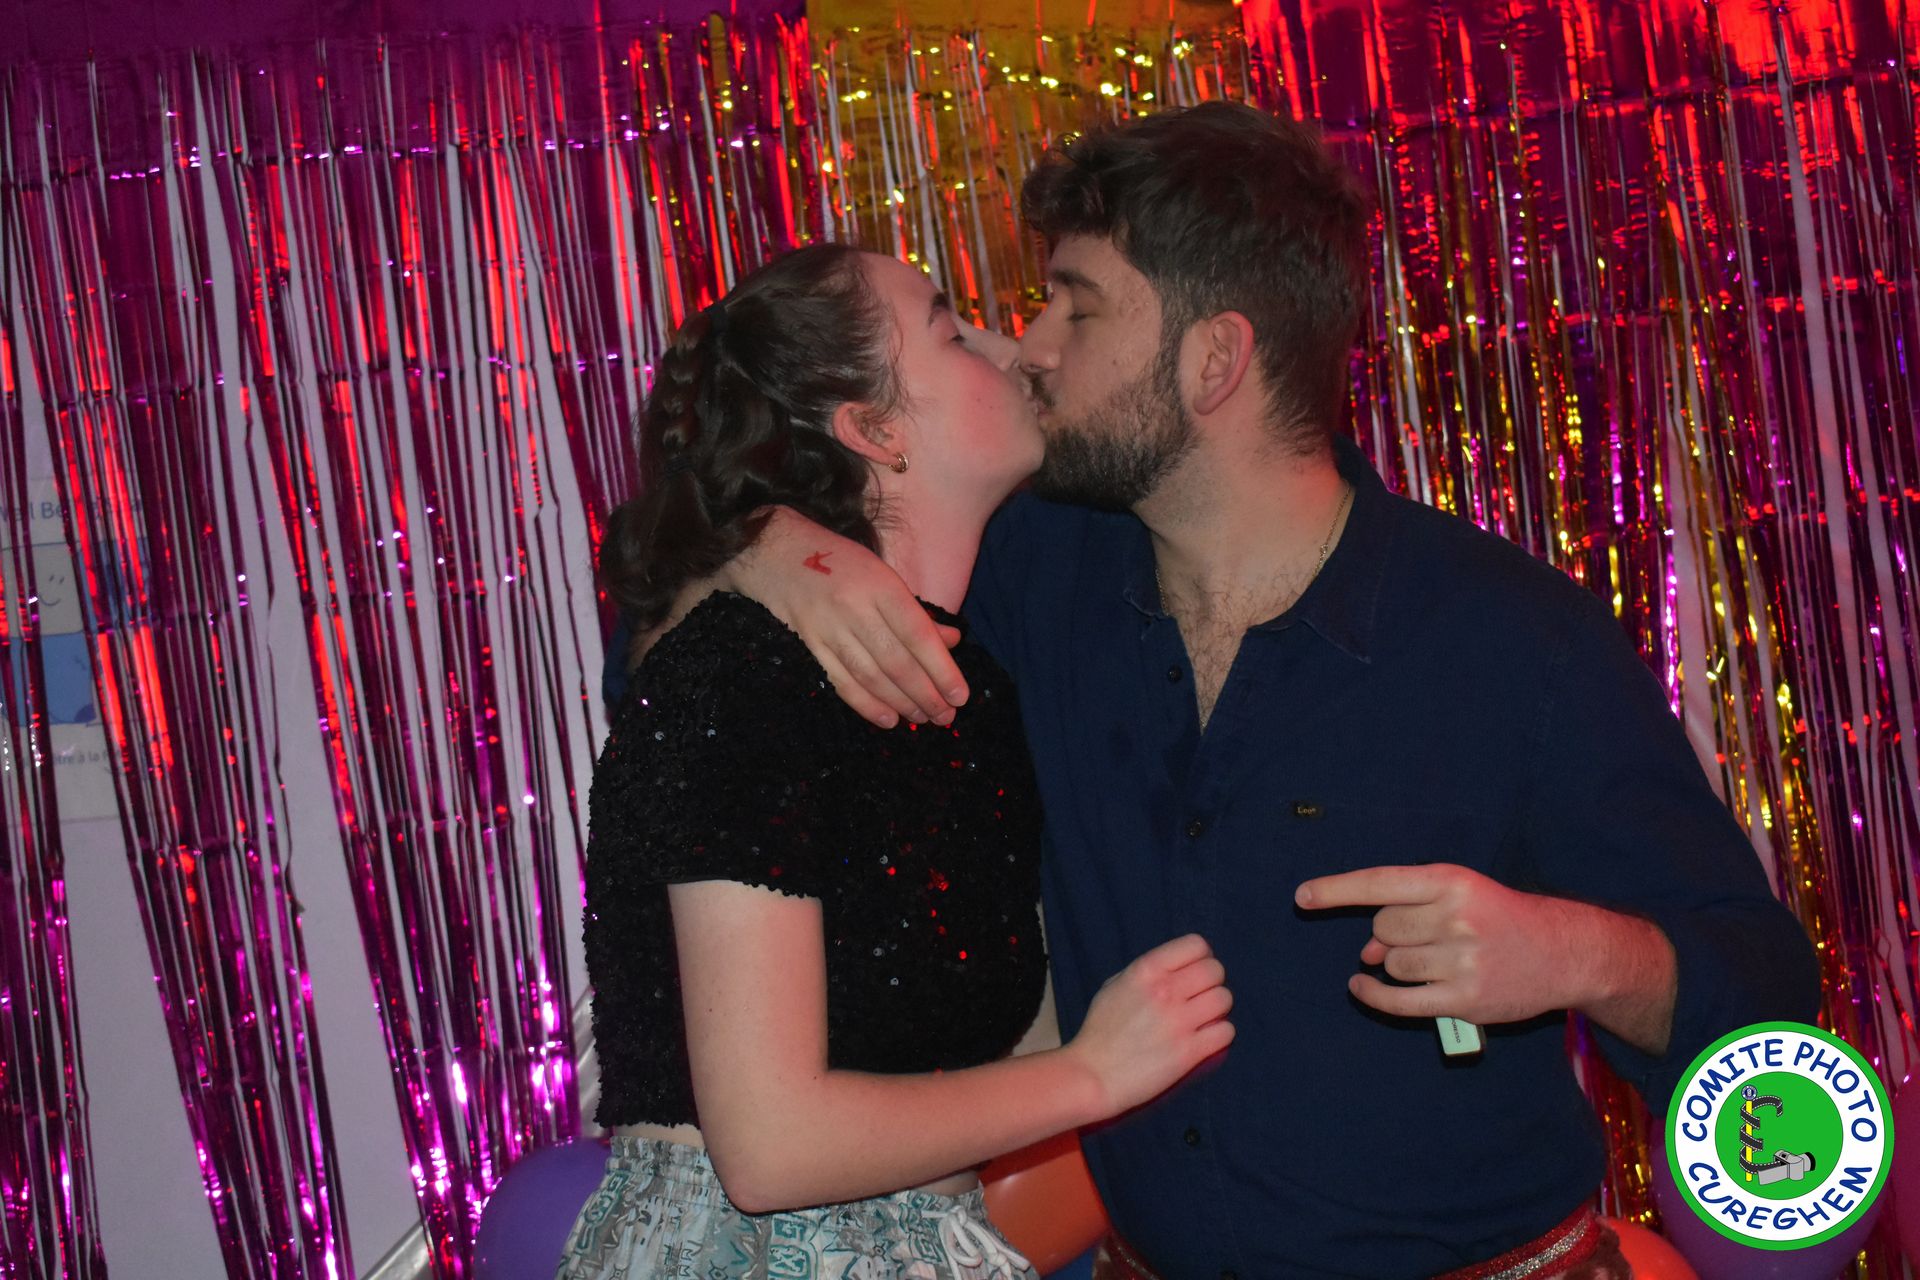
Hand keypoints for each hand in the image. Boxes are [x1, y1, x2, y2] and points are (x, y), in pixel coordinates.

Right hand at [727, 509, 968, 726]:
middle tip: (945, 716)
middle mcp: (855, 608)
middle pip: (897, 661)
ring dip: (900, 702)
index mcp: (881, 586)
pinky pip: (841, 681)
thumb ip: (917, 612)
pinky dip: (865, 704)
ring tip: (923, 719)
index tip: (960, 695)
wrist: (776, 554)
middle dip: (925, 694)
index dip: (941, 669)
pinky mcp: (810, 644)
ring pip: (871, 675)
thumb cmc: (840, 563)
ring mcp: (829, 628)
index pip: (918, 635)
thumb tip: (951, 642)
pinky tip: (887, 719)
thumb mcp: (884, 576)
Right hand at [1065, 934, 1234, 1116]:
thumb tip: (1178, 968)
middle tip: (1200, 997)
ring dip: (1218, 1008)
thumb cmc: (1101, 1031)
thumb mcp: (1115, 986)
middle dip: (1211, 982)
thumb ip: (1148, 974)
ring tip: (1204, 1018)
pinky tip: (1206, 1038)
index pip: (1197, 945)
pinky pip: (1226, 1032)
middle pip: (1215, 970)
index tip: (1195, 972)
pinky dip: (1220, 1034)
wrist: (1093, 1075)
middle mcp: (1165, 991)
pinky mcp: (1189, 1052)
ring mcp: (1178, 1022)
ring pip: (1224, 999)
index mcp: (1146, 970)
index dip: (1201, 957)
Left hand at [1294, 864, 1593, 1025]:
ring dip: (1395, 965)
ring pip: (1391, 965)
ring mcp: (1461, 962)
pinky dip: (1373, 995)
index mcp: (1452, 882)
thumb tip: (1365, 954)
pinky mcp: (1464, 1000)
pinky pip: (1399, 1001)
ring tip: (1431, 960)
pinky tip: (1361, 987)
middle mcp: (1456, 919)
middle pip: (1382, 929)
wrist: (1563, 953)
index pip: (1381, 884)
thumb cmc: (1500, 917)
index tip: (1303, 896)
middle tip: (1424, 936)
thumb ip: (1409, 912)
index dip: (1337, 890)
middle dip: (1389, 935)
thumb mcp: (1461, 894)